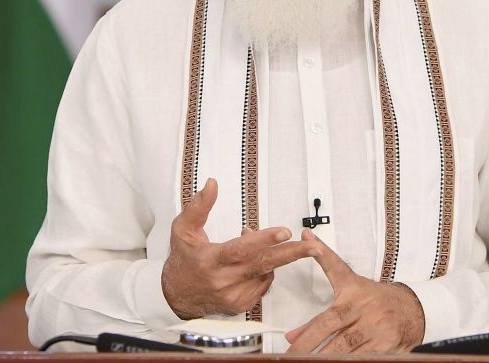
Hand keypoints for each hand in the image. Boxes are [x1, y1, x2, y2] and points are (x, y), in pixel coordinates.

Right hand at [161, 178, 318, 318]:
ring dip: (272, 255)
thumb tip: (212, 184)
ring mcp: (233, 296)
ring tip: (264, 241)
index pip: (241, 250)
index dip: (264, 240)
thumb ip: (199, 206)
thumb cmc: (183, 259)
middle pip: (263, 265)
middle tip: (313, 247)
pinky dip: (265, 270)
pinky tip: (254, 261)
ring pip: (266, 273)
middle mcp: (223, 281)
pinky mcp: (240, 305)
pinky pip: (263, 283)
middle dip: (291, 254)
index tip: (284, 231)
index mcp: (210, 260)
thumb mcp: (183, 229)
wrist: (176, 295)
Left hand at [285, 230, 424, 352]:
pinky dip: (348, 362)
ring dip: (327, 358)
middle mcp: (364, 310)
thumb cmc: (374, 296)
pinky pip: (363, 359)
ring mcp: (376, 329)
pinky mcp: (386, 346)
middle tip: (293, 356)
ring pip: (346, 350)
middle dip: (310, 346)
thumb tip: (292, 331)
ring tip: (309, 362)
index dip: (307, 329)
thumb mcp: (348, 285)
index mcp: (352, 293)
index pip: (325, 316)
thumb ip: (318, 310)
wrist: (411, 307)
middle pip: (333, 333)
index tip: (289, 339)